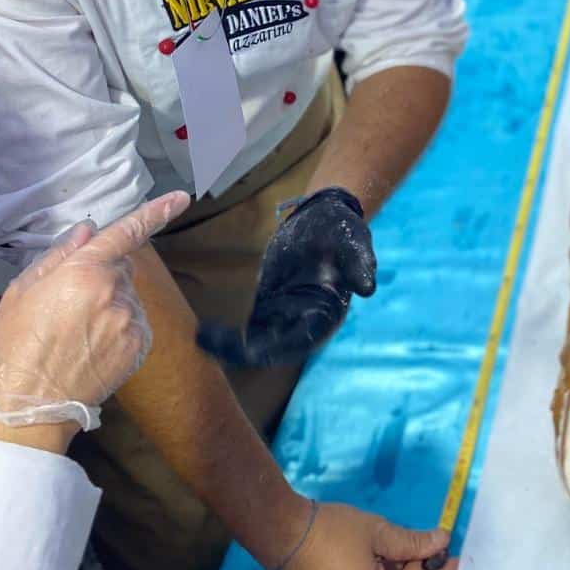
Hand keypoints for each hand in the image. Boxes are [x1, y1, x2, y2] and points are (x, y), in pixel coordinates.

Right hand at [0, 191, 189, 436]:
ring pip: (128, 297)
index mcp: (85, 271)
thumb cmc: (16, 347)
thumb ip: (59, 255)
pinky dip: (119, 329)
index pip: (126, 232)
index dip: (156, 211)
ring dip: (111, 305)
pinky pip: (134, 323)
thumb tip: (87, 232)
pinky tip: (92, 348)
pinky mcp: (139, 346)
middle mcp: (116, 291)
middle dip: (104, 276)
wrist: (28, 408)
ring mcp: (131, 320)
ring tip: (77, 334)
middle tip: (70, 305)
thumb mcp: (21, 292)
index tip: (181, 197)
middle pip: (121, 268)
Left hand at [197, 187, 375, 367]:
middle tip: (212, 344)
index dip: (278, 348)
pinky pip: (246, 331)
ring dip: (230, 349)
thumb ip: (360, 263)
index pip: (303, 340)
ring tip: (200, 339)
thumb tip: (369, 288)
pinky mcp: (268, 307)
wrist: (324, 216)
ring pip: (255, 346)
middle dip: (243, 353)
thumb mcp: (354, 242)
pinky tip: (204, 333)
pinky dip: (227, 337)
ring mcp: (285, 317)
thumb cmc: (342, 230)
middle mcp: (305, 323)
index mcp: (326, 313)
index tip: (250, 349)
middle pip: (273, 349)